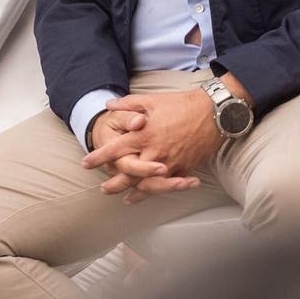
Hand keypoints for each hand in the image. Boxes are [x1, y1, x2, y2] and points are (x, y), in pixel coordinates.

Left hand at [83, 88, 220, 201]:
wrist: (214, 113)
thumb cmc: (182, 104)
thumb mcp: (152, 99)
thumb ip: (128, 104)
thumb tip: (109, 105)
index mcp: (144, 134)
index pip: (115, 149)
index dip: (99, 157)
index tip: (86, 163)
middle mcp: (154, 152)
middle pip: (128, 174)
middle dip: (114, 183)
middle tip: (103, 188)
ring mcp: (169, 162)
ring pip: (147, 184)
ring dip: (134, 193)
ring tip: (123, 199)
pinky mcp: (183, 168)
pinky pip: (166, 185)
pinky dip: (155, 192)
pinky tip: (148, 196)